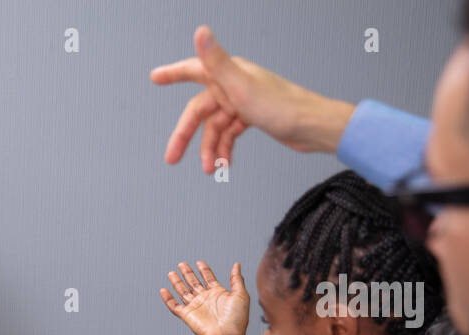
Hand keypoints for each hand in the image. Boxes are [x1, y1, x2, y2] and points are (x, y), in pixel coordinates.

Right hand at [150, 25, 355, 172]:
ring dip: (209, 149)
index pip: (193, 69)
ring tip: (210, 169)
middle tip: (172, 157)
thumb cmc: (282, 106)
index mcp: (229, 74)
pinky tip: (224, 163)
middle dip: (185, 136)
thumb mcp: (241, 86)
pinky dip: (224, 148)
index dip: (173, 73)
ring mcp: (242, 102)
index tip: (155, 77)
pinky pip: (229, 134)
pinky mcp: (252, 117)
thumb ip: (217, 61)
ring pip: (214, 127)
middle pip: (200, 111)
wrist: (313, 127)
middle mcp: (234, 85)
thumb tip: (201, 32)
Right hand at [160, 260, 248, 334]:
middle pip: (194, 283)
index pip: (208, 279)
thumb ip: (237, 279)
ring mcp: (195, 307)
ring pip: (183, 292)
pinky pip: (174, 306)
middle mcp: (205, 299)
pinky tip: (163, 290)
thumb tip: (237, 265)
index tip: (199, 262)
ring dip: (177, 282)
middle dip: (188, 273)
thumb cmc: (236, 319)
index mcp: (218, 294)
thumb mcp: (241, 295)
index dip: (204, 270)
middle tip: (182, 264)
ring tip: (171, 273)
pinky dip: (168, 298)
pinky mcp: (187, 315)